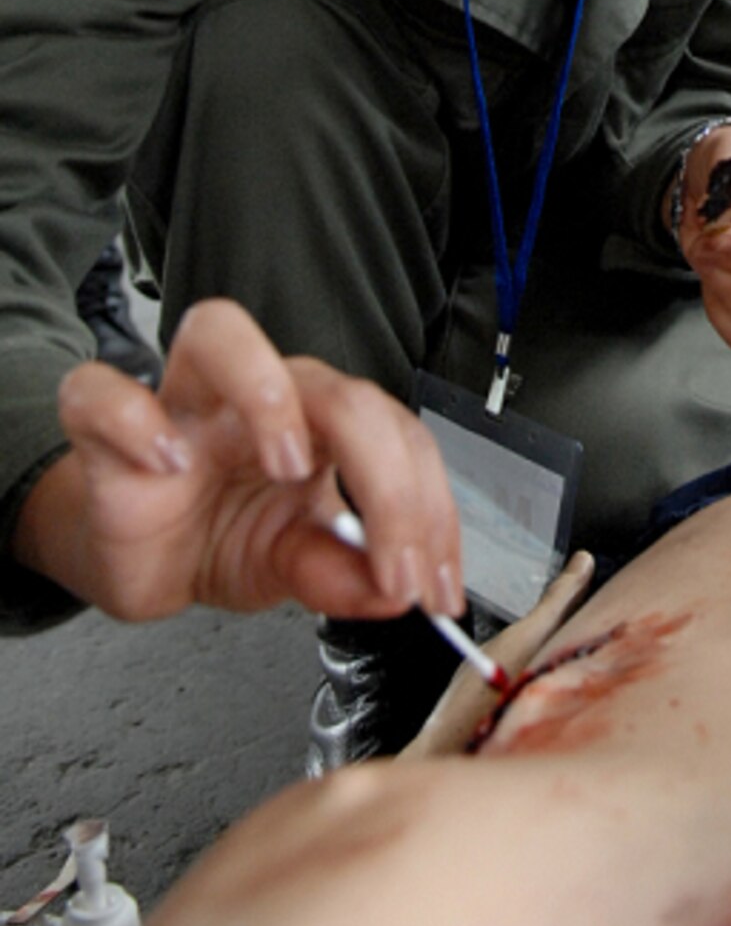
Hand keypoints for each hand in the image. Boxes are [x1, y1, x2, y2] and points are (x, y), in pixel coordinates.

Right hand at [13, 299, 464, 623]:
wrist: (137, 560)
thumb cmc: (217, 538)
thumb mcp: (290, 567)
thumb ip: (340, 575)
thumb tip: (396, 594)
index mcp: (319, 425)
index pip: (395, 435)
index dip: (428, 509)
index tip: (432, 585)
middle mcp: (261, 396)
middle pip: (336, 392)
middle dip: (385, 481)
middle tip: (390, 561)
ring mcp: (182, 402)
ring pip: (221, 331)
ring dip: (267, 394)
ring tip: (288, 467)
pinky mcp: (109, 429)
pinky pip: (104, 393)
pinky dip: (133, 420)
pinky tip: (165, 463)